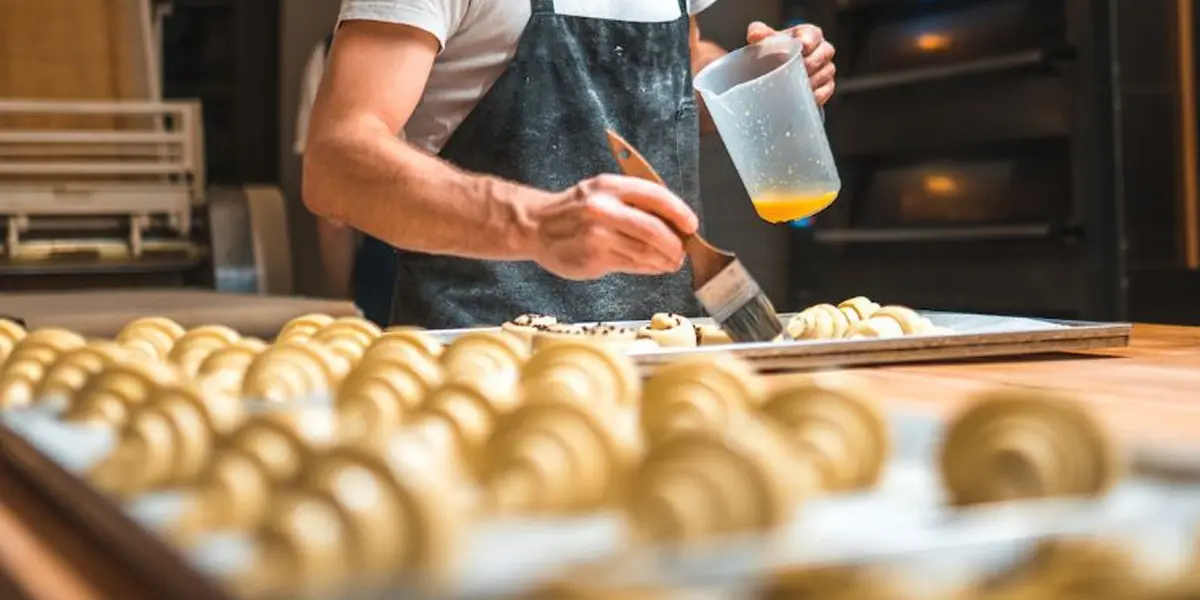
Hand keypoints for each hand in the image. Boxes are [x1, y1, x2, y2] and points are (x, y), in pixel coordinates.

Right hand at [531, 175, 697, 280]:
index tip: (691, 225)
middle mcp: (604, 208)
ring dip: (665, 260)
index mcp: (610, 186)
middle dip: (674, 244)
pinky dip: (649, 267)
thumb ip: (633, 203)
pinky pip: (632, 264)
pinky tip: (654, 267)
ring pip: (645, 251)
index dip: (679, 212)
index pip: (655, 196)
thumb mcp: (601, 192)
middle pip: (653, 229)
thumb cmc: (574, 211)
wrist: (536, 226)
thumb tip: (671, 223)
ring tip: (671, 262)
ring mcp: (598, 235)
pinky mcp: (595, 258)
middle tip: (681, 252)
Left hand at [747, 22, 835, 104]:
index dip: (809, 42)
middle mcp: (821, 49)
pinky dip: (816, 95)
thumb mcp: (766, 41)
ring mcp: (826, 67)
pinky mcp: (827, 85)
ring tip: (795, 86)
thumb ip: (759, 33)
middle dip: (809, 63)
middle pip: (825, 53)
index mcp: (809, 34)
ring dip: (811, 80)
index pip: (814, 35)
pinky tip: (802, 98)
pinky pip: (827, 90)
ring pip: (826, 72)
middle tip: (793, 71)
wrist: (775, 71)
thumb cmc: (773, 52)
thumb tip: (754, 35)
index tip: (801, 49)